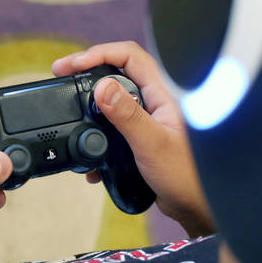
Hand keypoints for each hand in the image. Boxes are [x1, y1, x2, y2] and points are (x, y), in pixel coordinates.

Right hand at [52, 41, 215, 236]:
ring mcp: (150, 119)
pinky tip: (91, 158)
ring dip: (91, 107)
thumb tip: (102, 87)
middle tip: (63, 78)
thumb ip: (127, 115)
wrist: (198, 209)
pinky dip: (99, 136)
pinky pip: (115, 127)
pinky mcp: (143, 138)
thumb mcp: (152, 144)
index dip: (97, 54)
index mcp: (164, 93)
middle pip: (118, 72)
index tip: (72, 66)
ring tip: (71, 115)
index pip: (129, 56)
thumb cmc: (189, 177)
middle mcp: (157, 101)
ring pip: (114, 101)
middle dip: (89, 74)